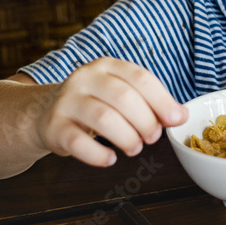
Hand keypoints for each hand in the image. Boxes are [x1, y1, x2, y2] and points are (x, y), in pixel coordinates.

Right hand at [33, 58, 186, 166]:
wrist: (44, 114)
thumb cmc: (94, 104)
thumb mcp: (120, 95)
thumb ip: (150, 103)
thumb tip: (181, 115)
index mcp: (107, 66)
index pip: (140, 78)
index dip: (162, 100)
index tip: (176, 119)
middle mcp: (85, 78)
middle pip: (124, 98)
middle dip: (145, 121)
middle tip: (152, 137)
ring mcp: (66, 101)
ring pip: (103, 118)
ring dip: (126, 138)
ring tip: (134, 148)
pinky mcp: (53, 126)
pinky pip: (78, 142)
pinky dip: (98, 154)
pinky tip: (110, 158)